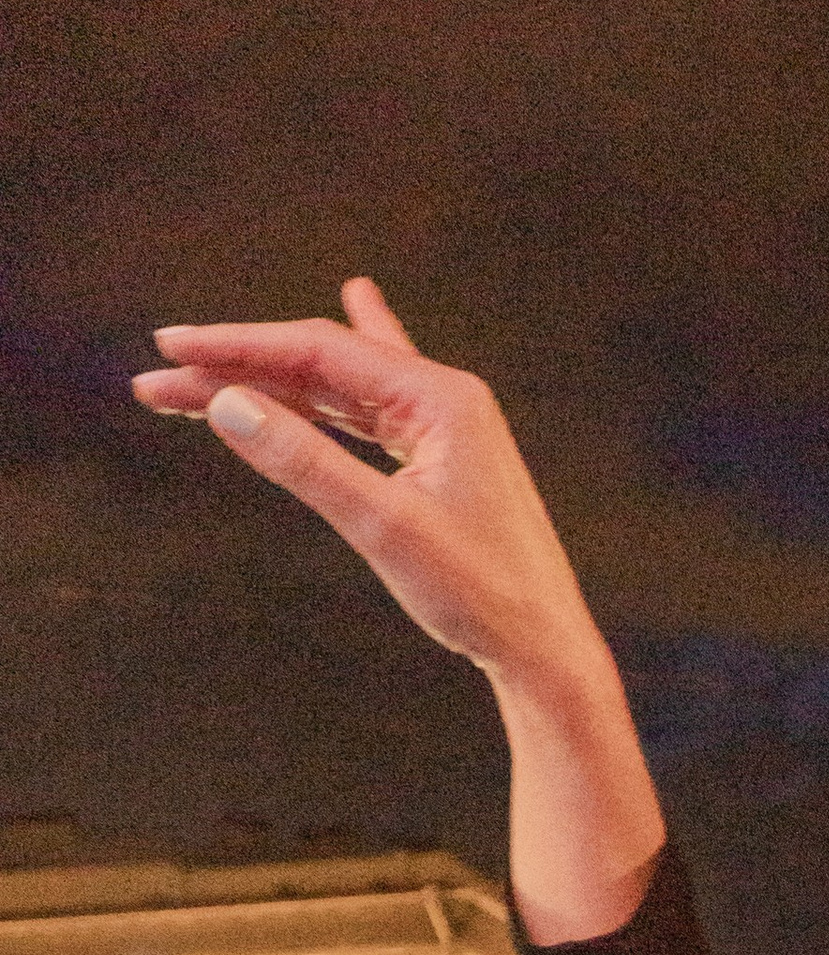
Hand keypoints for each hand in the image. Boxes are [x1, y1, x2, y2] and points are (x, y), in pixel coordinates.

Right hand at [136, 280, 662, 943]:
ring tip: (199, 377)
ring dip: (272, 385)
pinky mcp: (443, 461)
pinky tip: (357, 304)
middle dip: (239, 371)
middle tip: (158, 377)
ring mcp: (446, 429)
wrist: (545, 651)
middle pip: (322, 366)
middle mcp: (445, 399)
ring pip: (340, 391)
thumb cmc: (478, 595)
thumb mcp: (382, 528)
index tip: (171, 347)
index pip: (319, 351)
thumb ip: (305, 463)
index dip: (238, 348)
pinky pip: (372, 409)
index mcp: (441, 399)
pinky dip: (333, 387)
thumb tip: (228, 406)